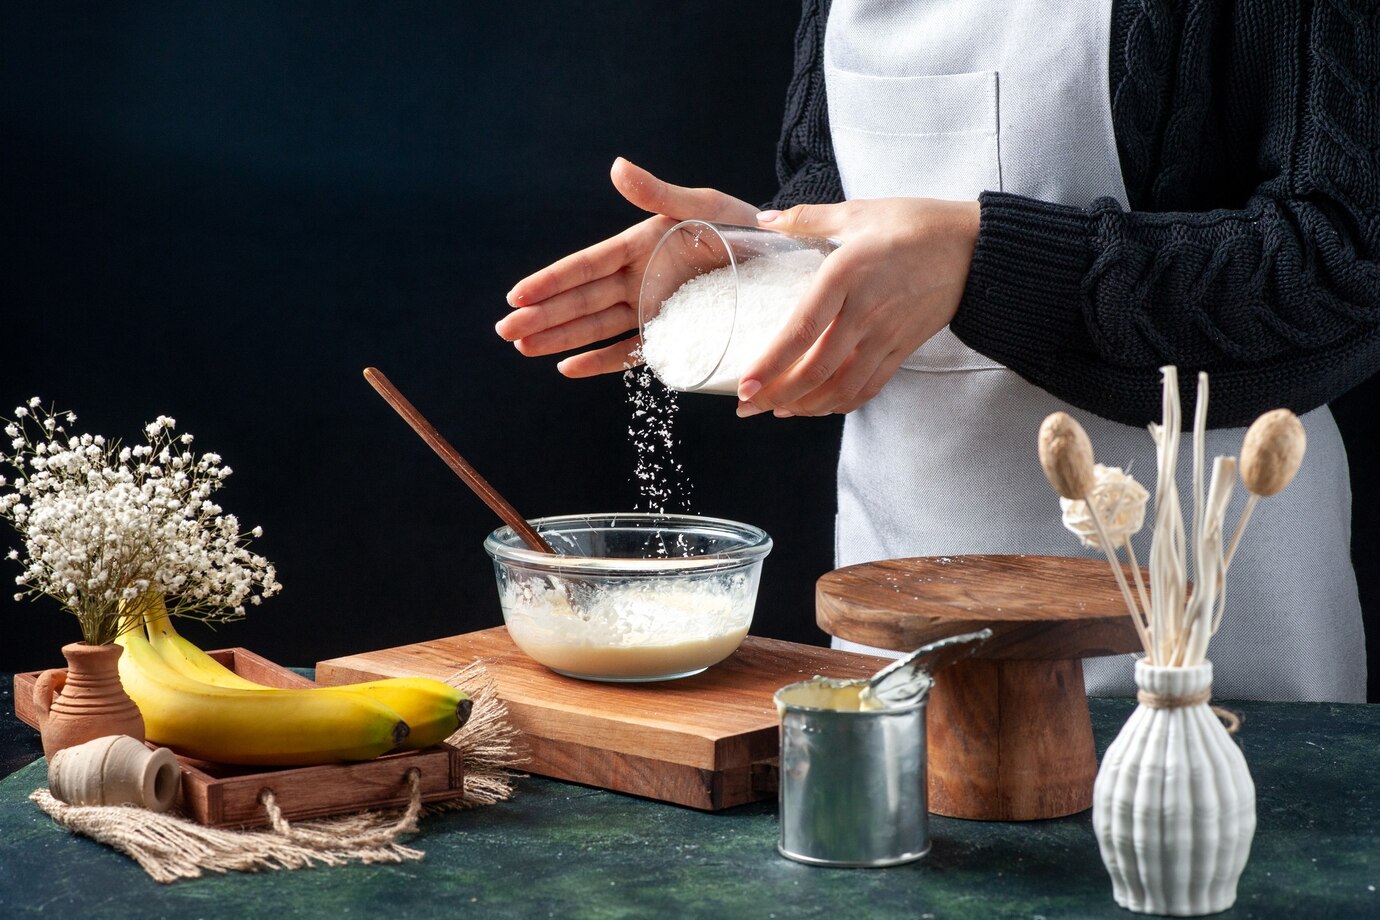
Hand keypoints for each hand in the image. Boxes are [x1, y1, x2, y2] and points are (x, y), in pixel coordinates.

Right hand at [496, 158, 757, 376]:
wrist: (783, 259)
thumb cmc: (744, 225)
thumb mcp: (704, 206)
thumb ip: (658, 193)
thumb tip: (616, 167)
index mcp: (639, 246)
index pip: (585, 267)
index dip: (550, 282)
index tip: (517, 296)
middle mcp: (638, 279)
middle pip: (581, 302)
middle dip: (542, 317)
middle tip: (506, 332)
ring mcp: (651, 308)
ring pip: (596, 328)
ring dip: (559, 339)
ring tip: (523, 349)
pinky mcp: (670, 333)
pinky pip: (630, 351)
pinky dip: (601, 362)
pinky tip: (568, 369)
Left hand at [735, 198, 979, 416]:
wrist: (977, 248)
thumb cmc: (917, 224)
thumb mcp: (860, 211)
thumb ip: (808, 219)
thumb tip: (765, 220)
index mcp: (846, 275)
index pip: (802, 330)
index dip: (771, 363)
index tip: (745, 384)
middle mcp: (865, 312)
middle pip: (816, 369)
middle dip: (777, 395)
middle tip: (747, 407)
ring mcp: (886, 336)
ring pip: (842, 387)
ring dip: (806, 406)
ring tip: (778, 410)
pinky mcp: (903, 349)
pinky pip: (869, 387)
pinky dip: (841, 403)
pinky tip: (819, 406)